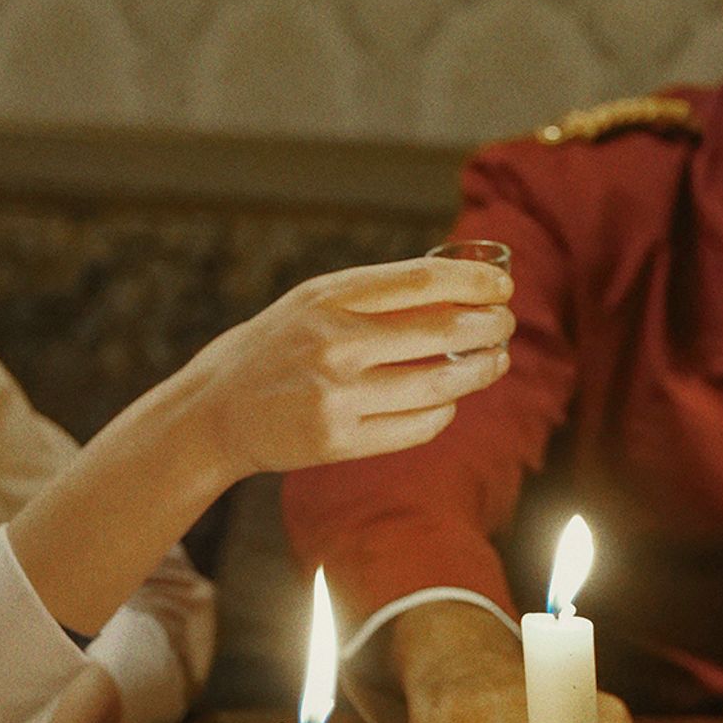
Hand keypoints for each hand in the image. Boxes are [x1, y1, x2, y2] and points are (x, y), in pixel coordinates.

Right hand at [178, 257, 515, 479]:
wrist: (218, 408)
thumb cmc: (280, 345)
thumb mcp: (315, 300)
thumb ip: (377, 292)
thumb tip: (463, 285)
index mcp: (330, 297)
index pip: (423, 281)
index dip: (474, 283)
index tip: (503, 288)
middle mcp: (335, 343)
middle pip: (442, 330)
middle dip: (489, 326)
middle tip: (505, 325)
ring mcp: (337, 395)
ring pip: (440, 384)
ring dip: (480, 371)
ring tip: (496, 361)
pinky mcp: (339, 441)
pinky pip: (419, 426)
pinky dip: (444, 411)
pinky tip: (449, 400)